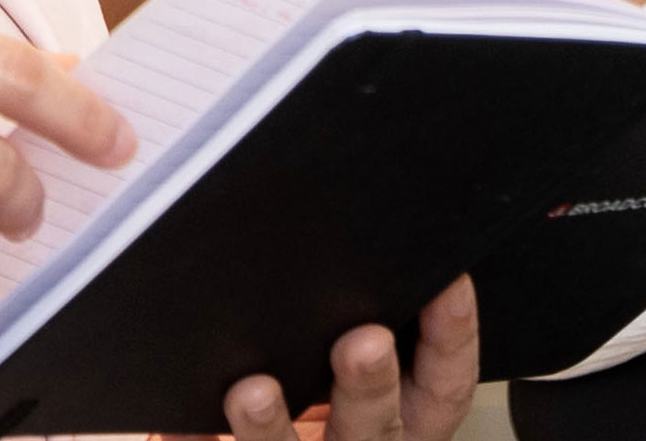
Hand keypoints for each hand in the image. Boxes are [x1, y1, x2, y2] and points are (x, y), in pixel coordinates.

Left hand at [217, 277, 480, 440]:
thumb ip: (337, 305)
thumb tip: (338, 226)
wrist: (204, 437)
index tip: (449, 280)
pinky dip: (211, 435)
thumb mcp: (326, 347)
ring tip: (252, 391)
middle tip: (365, 340)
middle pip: (379, 430)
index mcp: (400, 417)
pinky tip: (192, 413)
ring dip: (273, 428)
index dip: (453, 335)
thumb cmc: (291, 379)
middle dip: (372, 387)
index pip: (444, 383)